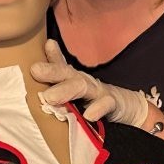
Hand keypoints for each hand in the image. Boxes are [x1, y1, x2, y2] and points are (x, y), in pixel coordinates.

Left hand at [30, 40, 149, 126]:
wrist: (128, 107)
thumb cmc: (95, 98)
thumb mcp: (75, 90)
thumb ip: (58, 81)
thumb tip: (38, 67)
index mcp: (73, 79)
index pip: (60, 65)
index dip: (51, 56)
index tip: (42, 47)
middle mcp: (84, 81)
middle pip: (67, 73)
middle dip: (51, 71)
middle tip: (35, 70)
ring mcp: (99, 91)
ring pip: (82, 86)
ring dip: (66, 90)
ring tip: (50, 97)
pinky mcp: (113, 103)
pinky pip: (105, 105)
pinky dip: (97, 108)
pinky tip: (89, 115)